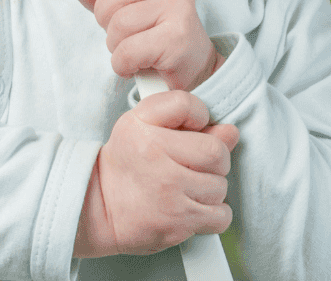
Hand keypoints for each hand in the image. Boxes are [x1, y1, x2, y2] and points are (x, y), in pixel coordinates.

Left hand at [69, 0, 221, 91]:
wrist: (191, 68)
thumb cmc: (153, 33)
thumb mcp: (123, 8)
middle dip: (106, 18)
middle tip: (122, 31)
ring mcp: (179, 8)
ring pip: (120, 24)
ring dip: (116, 44)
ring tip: (133, 48)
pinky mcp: (176, 40)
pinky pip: (128, 51)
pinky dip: (123, 64)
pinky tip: (136, 64)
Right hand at [74, 90, 238, 257]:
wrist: (100, 206)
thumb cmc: (125, 161)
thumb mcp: (142, 122)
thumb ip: (184, 117)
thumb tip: (230, 131)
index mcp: (144, 126)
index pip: (189, 106)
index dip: (200, 117)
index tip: (193, 130)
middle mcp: (155, 157)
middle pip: (216, 152)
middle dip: (214, 159)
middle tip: (195, 164)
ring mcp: (169, 193)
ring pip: (220, 185)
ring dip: (211, 187)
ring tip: (189, 186)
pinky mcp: (177, 223)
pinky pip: (220, 216)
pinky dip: (214, 214)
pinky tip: (195, 206)